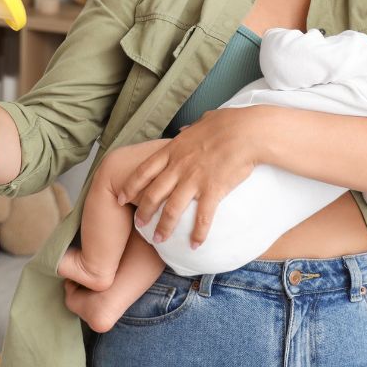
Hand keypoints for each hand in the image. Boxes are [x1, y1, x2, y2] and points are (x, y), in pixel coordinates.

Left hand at [116, 106, 270, 247]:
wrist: (247, 131)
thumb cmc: (228, 123)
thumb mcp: (202, 122)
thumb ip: (189, 130)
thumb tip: (183, 131)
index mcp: (173, 150)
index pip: (144, 171)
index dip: (130, 186)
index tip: (120, 197)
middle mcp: (179, 167)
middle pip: (153, 194)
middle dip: (143, 212)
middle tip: (138, 225)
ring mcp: (194, 180)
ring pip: (171, 210)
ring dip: (163, 227)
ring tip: (159, 240)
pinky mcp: (212, 190)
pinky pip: (202, 217)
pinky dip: (198, 233)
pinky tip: (195, 245)